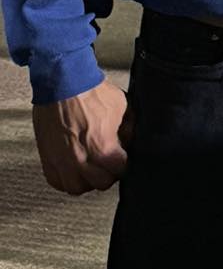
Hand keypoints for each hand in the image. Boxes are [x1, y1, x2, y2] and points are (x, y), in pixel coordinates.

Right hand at [33, 80, 130, 194]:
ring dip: (86, 181)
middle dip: (108, 173)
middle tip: (108, 164)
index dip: (124, 163)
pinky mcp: (47, 156)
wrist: (63, 80)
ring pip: (77, 187)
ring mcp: (62, 160)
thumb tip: (130, 139)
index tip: (123, 159)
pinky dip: (65, 179)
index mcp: (102, 148)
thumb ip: (128, 128)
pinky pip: (56, 181)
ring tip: (90, 170)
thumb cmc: (90, 91)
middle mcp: (80, 159)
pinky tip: (72, 171)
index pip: (121, 170)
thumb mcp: (122, 107)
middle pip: (101, 183)